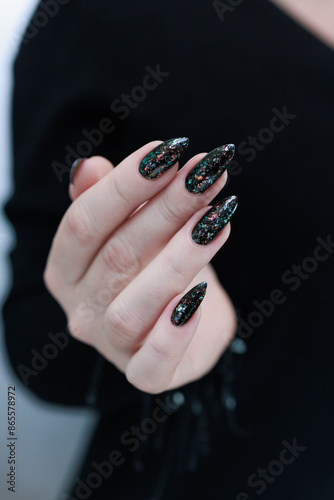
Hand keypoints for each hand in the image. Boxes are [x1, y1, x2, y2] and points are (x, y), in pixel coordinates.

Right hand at [44, 138, 237, 393]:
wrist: (183, 320)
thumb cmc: (154, 265)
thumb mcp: (133, 226)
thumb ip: (110, 200)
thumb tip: (88, 167)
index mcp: (66, 269)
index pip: (84, 222)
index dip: (125, 185)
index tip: (168, 151)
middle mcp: (80, 308)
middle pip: (118, 255)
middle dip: (167, 209)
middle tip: (207, 175)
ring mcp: (110, 346)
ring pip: (133, 307)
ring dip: (178, 260)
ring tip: (216, 221)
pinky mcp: (144, 374)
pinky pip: (151, 365)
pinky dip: (174, 333)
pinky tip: (201, 296)